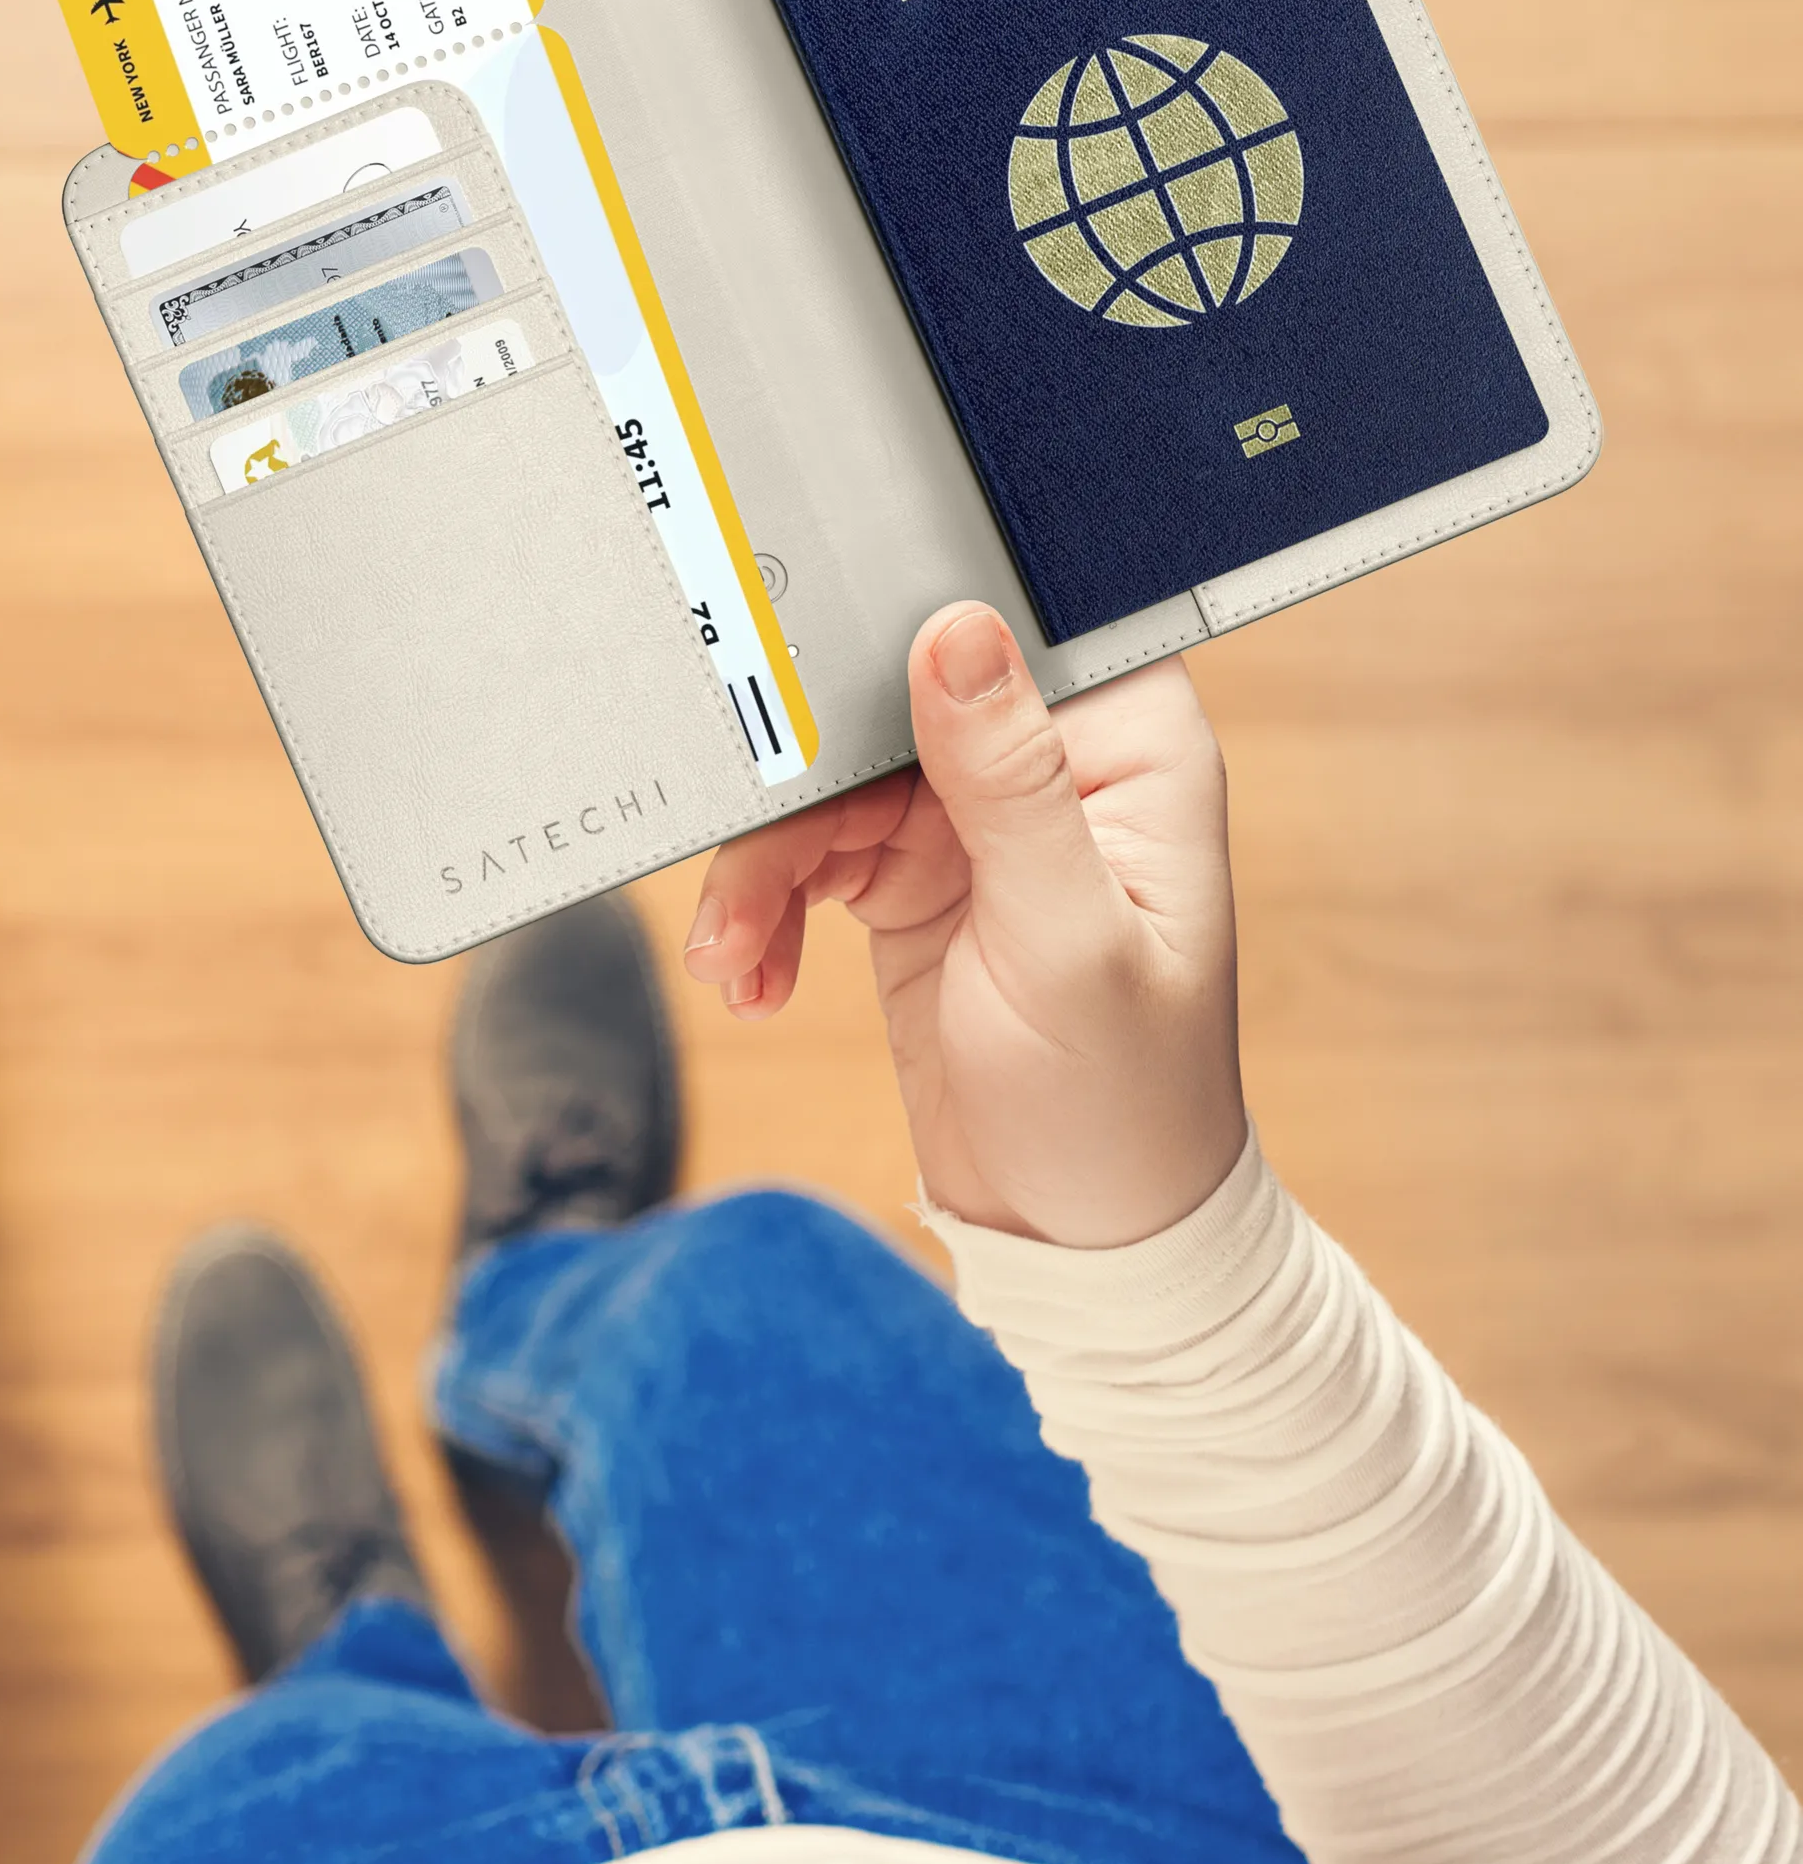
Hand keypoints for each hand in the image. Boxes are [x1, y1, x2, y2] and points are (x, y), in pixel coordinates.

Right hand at [679, 601, 1244, 1248]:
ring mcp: (976, 815)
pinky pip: (805, 850)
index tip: (803, 677)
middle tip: (740, 864)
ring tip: (732, 958)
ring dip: (761, 869)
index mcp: (1131, 745)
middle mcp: (1055, 759)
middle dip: (794, 785)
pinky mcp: (911, 872)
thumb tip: (955, 631)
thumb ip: (1008, 780)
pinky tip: (752, 975)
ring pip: (824, 779)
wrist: (1075, 1236)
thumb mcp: (1064, 938)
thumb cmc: (1122, 1102)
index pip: (1008, 629)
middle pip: (883, 700)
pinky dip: (763, 909)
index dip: (904, 627)